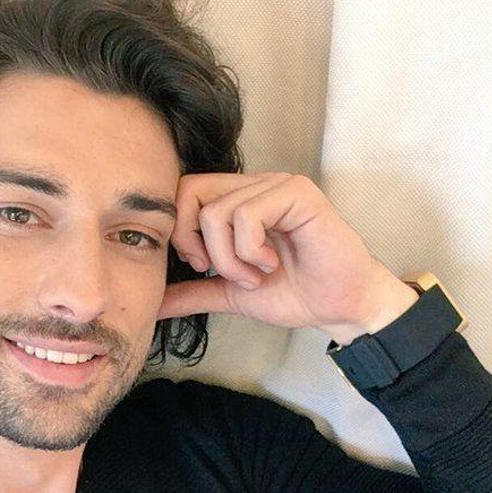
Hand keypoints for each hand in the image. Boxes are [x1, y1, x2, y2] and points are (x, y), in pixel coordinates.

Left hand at [156, 172, 417, 344]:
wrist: (340, 307)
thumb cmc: (293, 294)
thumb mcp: (229, 293)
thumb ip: (191, 292)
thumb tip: (152, 304)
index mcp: (237, 200)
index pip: (182, 194)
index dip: (179, 232)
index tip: (201, 265)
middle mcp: (253, 185)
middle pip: (188, 192)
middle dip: (192, 241)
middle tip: (215, 270)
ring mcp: (276, 185)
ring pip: (216, 212)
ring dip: (229, 258)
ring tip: (254, 275)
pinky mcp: (297, 193)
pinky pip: (246, 215)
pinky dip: (250, 251)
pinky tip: (271, 265)